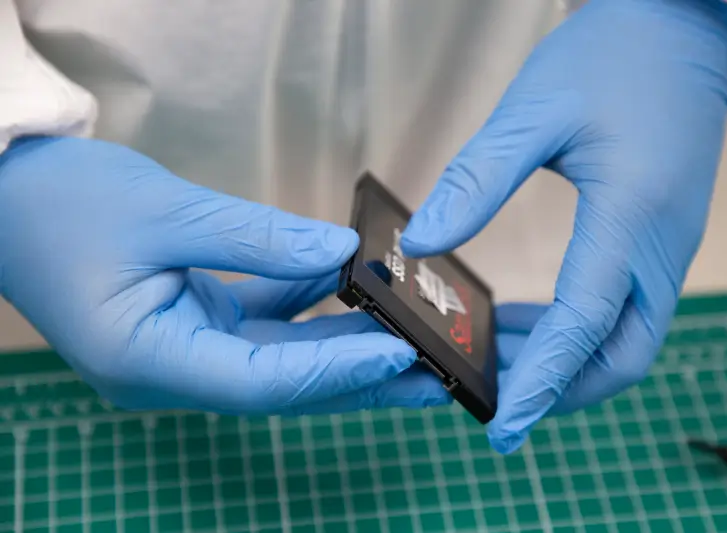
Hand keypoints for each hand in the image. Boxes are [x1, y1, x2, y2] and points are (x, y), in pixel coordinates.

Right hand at [0, 136, 450, 414]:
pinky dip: (303, 307)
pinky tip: (343, 286)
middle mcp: (170, 369)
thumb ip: (260, 238)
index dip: (334, 372)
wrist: (10, 195)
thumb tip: (341, 255)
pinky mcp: (191, 323)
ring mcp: (182, 349)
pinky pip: (260, 324)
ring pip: (277, 359)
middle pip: (281, 384)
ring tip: (407, 338)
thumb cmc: (65, 204)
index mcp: (148, 359)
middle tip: (429, 372)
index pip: (262, 382)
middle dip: (357, 377)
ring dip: (339, 347)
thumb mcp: (166, 211)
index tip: (399, 353)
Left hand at [401, 0, 726, 452]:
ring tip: (505, 361)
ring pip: (629, 337)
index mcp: (631, 218)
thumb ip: (476, 182)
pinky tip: (534, 318)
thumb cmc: (612, 58)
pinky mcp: (662, 235)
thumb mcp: (534, 112)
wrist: (679, 26)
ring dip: (573, 362)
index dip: (541, 382)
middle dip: (566, 389)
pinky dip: (582, 328)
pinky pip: (626, 305)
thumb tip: (419, 245)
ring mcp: (669, 245)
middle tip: (501, 399)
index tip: (501, 427)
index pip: (583, 326)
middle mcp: (661, 247)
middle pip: (624, 355)